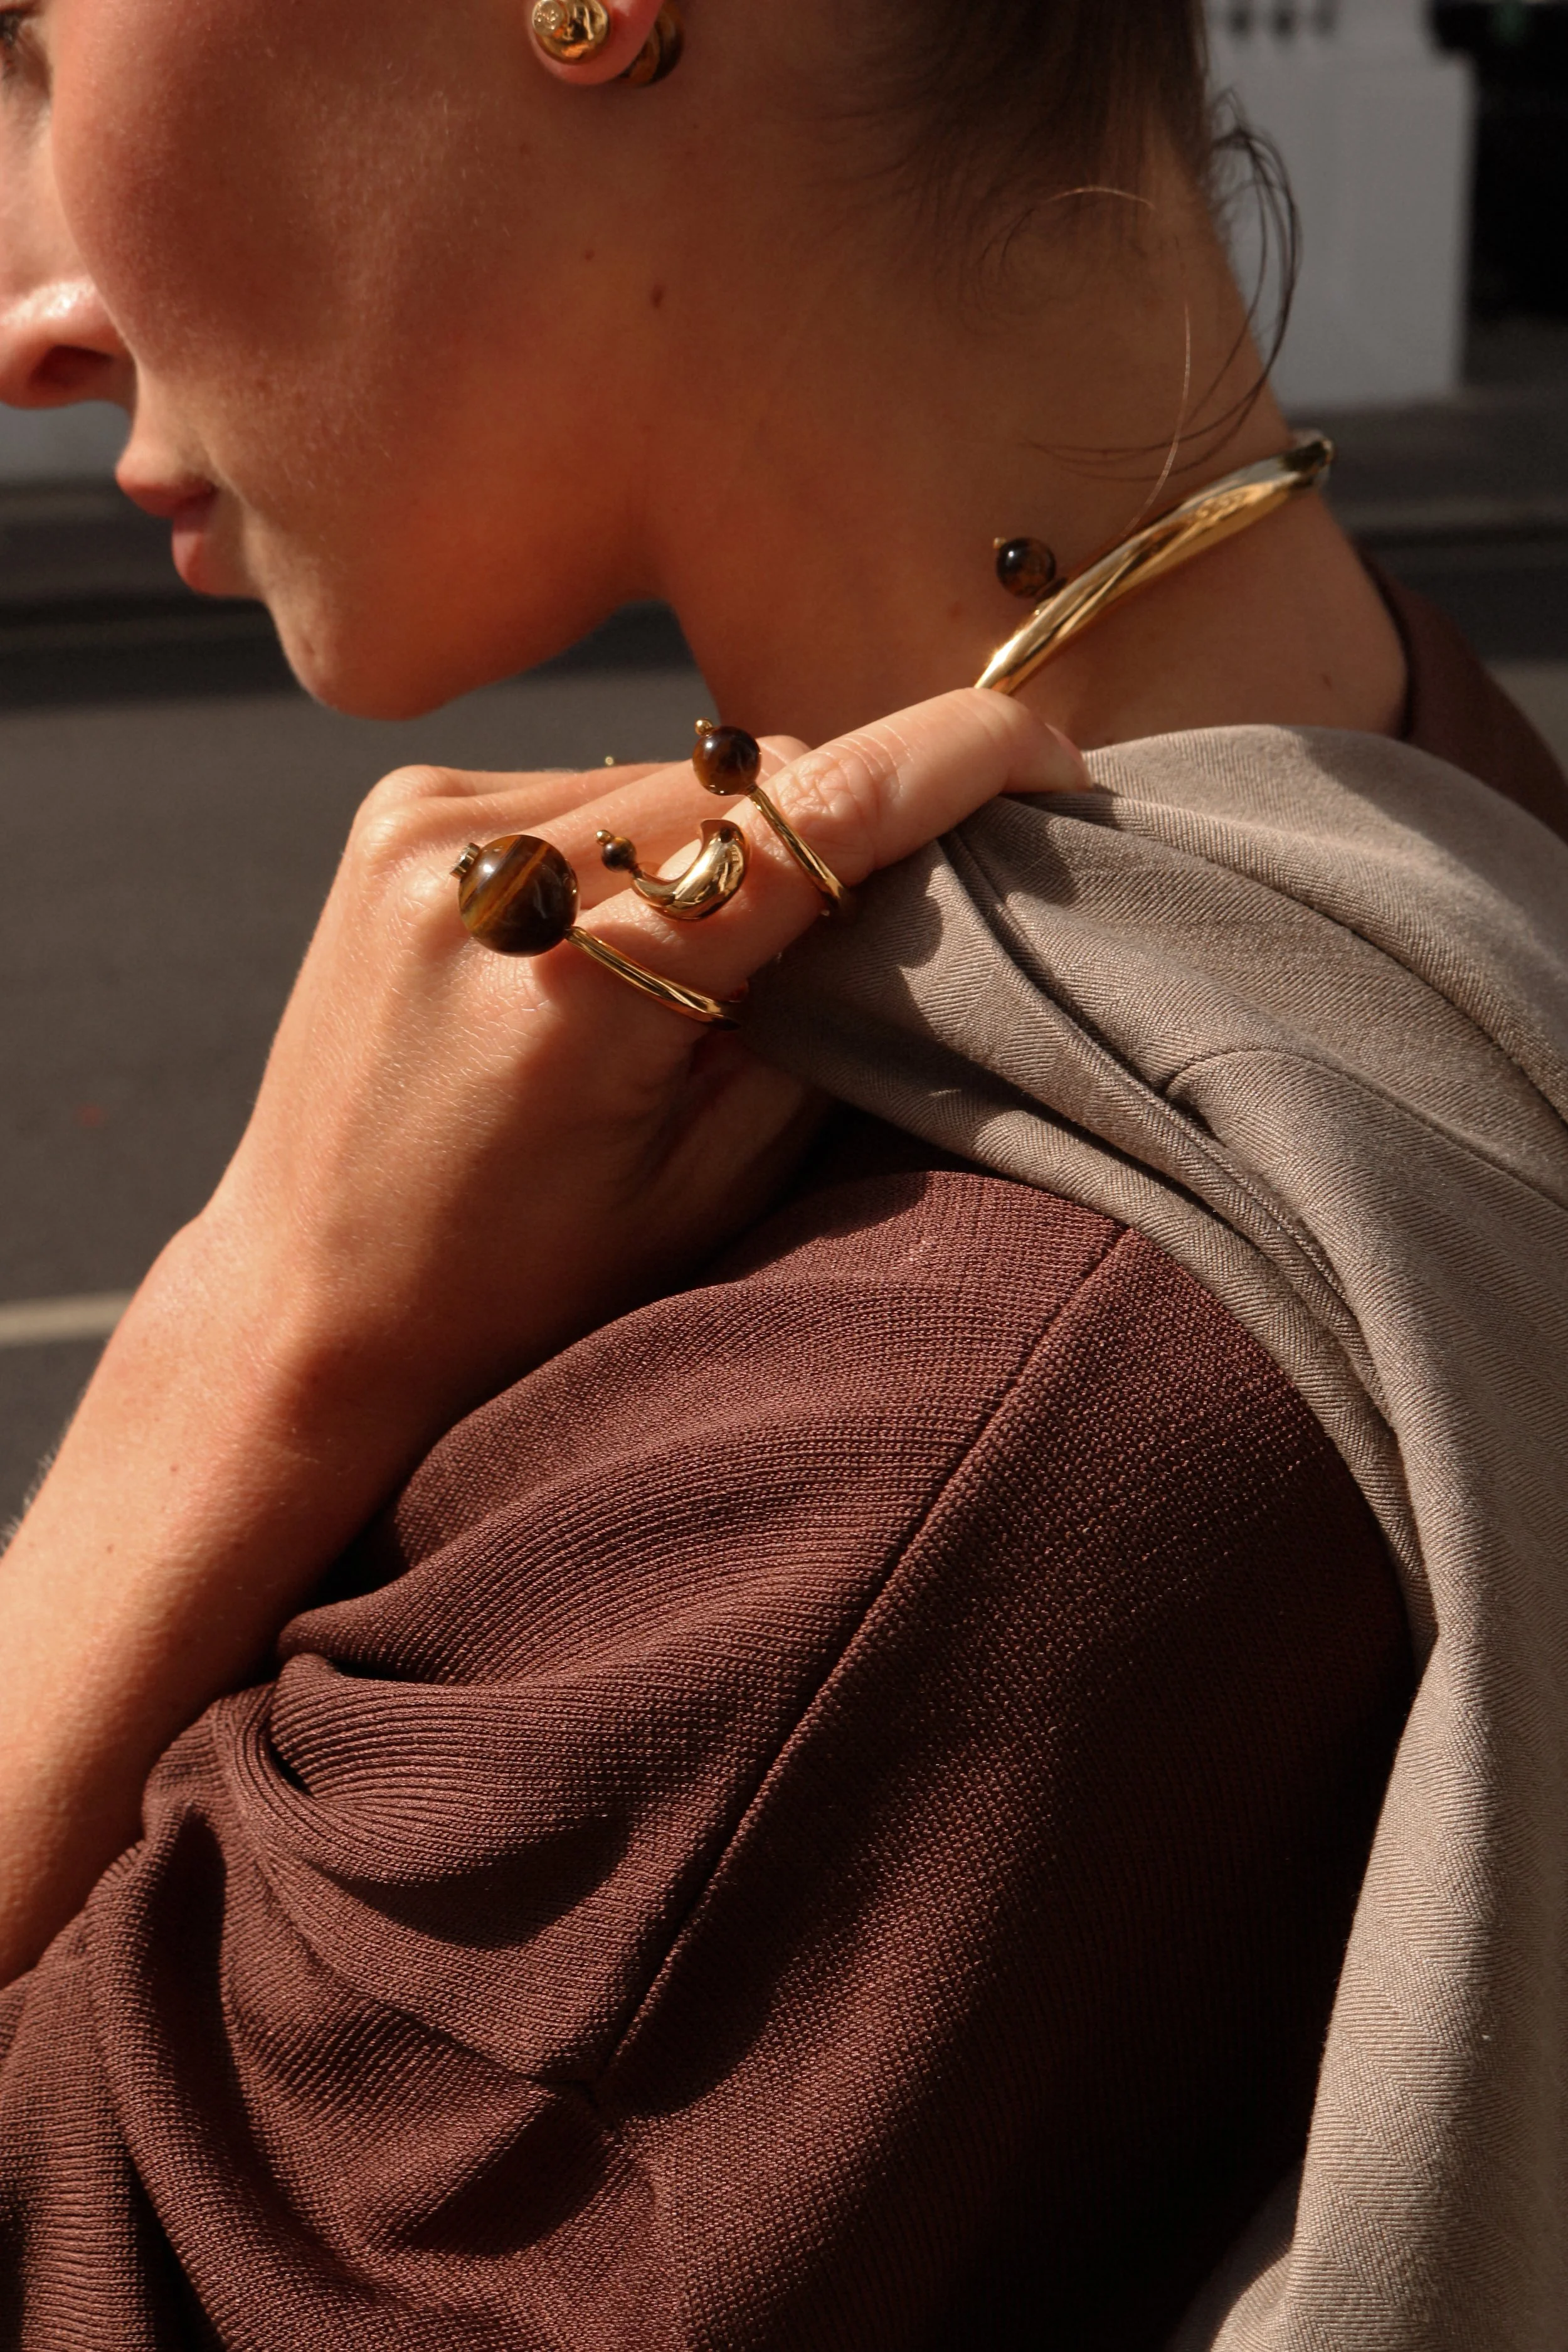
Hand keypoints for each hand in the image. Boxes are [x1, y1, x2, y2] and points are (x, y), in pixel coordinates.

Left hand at [196, 685, 1086, 1444]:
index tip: (1052, 758)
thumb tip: (907, 887)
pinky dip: (645, 842)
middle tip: (895, 907)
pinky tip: (623, 939)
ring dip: (735, 836)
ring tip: (718, 963)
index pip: (813, 814)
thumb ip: (815, 1022)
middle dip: (842, 823)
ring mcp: (425, 830)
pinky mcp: (397, 815)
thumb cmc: (522, 1289)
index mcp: (576, 988)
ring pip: (673, 775)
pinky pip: (588, 788)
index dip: (956, 763)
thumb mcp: (705, 1189)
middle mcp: (486, 874)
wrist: (309, 1305)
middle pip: (749, 778)